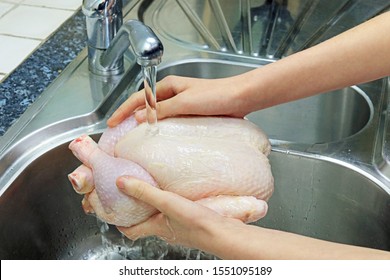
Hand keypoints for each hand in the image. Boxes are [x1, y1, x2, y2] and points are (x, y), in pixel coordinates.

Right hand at [107, 75, 251, 126]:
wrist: (240, 98)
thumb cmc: (215, 96)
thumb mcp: (185, 102)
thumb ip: (161, 110)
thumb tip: (137, 117)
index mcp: (168, 86)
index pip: (138, 98)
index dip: (123, 110)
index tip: (111, 122)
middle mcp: (173, 93)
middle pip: (145, 106)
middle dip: (131, 117)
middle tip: (119, 132)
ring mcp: (182, 104)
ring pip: (158, 114)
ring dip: (146, 124)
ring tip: (135, 138)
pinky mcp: (191, 113)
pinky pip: (171, 121)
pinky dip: (162, 128)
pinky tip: (159, 138)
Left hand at [116, 176, 243, 250]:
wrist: (223, 234)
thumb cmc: (196, 223)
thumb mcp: (167, 203)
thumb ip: (145, 192)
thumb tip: (121, 182)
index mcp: (156, 228)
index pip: (131, 231)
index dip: (120, 223)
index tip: (114, 212)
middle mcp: (166, 231)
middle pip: (145, 224)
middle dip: (137, 213)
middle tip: (132, 197)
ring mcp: (180, 229)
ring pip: (161, 220)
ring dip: (155, 209)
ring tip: (153, 192)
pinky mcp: (193, 224)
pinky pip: (176, 215)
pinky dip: (171, 207)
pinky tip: (178, 196)